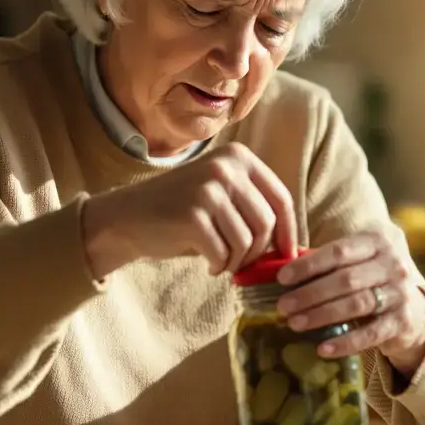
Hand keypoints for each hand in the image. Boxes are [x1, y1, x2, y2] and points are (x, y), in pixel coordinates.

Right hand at [83, 142, 297, 277]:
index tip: (288, 255)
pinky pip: (223, 254)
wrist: (128, 218)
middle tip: (242, 263)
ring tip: (222, 262)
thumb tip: (295, 247)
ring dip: (238, 262)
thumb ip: (254, 208)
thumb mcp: (222, 196)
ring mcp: (208, 189)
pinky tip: (208, 264)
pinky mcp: (193, 215)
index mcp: (239, 157)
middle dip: (259, 253)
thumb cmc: (182, 212)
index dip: (290, 232)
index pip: (282, 199)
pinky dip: (219, 266)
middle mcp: (226, 167)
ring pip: (247, 242)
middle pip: (267, 224)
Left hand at [274, 232, 424, 375]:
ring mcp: (402, 292)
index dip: (308, 265)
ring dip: (322, 315)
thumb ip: (325, 259)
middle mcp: (395, 263)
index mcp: (379, 240)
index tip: (282, 279)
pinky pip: (371, 334)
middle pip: (346, 279)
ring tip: (295, 324)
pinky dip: (345, 342)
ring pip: (356, 304)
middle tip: (283, 306)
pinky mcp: (404, 321)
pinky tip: (322, 349)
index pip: (339, 251)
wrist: (414, 307)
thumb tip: (276, 266)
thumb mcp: (357, 258)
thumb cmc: (370, 276)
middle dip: (310, 294)